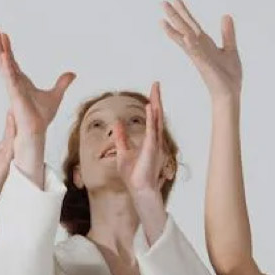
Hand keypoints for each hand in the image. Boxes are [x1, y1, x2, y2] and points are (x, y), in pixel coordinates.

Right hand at [0, 27, 74, 179]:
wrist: (37, 131)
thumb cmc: (41, 116)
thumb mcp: (56, 95)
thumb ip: (62, 83)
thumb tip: (72, 74)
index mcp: (20, 81)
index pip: (12, 60)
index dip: (7, 47)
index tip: (4, 34)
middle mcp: (13, 82)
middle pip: (3, 59)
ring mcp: (12, 87)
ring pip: (3, 65)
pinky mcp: (14, 94)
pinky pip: (9, 77)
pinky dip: (7, 66)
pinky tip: (4, 55)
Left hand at [0, 112, 15, 245]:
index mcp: (0, 155)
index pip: (8, 134)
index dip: (11, 120)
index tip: (14, 105)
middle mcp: (7, 156)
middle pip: (15, 132)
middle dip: (19, 116)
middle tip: (23, 99)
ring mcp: (8, 160)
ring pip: (16, 136)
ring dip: (18, 120)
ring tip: (21, 103)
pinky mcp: (6, 164)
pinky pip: (12, 144)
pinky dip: (14, 131)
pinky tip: (14, 119)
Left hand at [112, 80, 170, 236]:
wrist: (139, 190)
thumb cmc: (133, 176)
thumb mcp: (123, 152)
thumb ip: (121, 137)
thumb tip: (117, 123)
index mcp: (149, 141)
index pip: (152, 118)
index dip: (152, 104)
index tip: (152, 91)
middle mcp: (155, 140)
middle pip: (157, 115)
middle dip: (156, 99)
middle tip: (156, 84)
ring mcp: (155, 144)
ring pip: (157, 120)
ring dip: (156, 104)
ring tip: (155, 90)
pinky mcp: (152, 149)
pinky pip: (153, 130)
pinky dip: (152, 118)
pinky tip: (151, 106)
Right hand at [162, 0, 241, 100]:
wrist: (230, 94)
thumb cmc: (229, 75)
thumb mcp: (230, 49)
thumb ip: (227, 33)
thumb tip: (225, 15)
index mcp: (204, 44)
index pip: (191, 24)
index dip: (184, 11)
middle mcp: (198, 49)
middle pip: (184, 29)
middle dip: (174, 16)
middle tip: (162, 2)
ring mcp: (199, 57)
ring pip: (185, 40)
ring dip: (175, 30)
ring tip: (163, 19)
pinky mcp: (205, 66)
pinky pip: (197, 53)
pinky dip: (192, 45)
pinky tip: (187, 36)